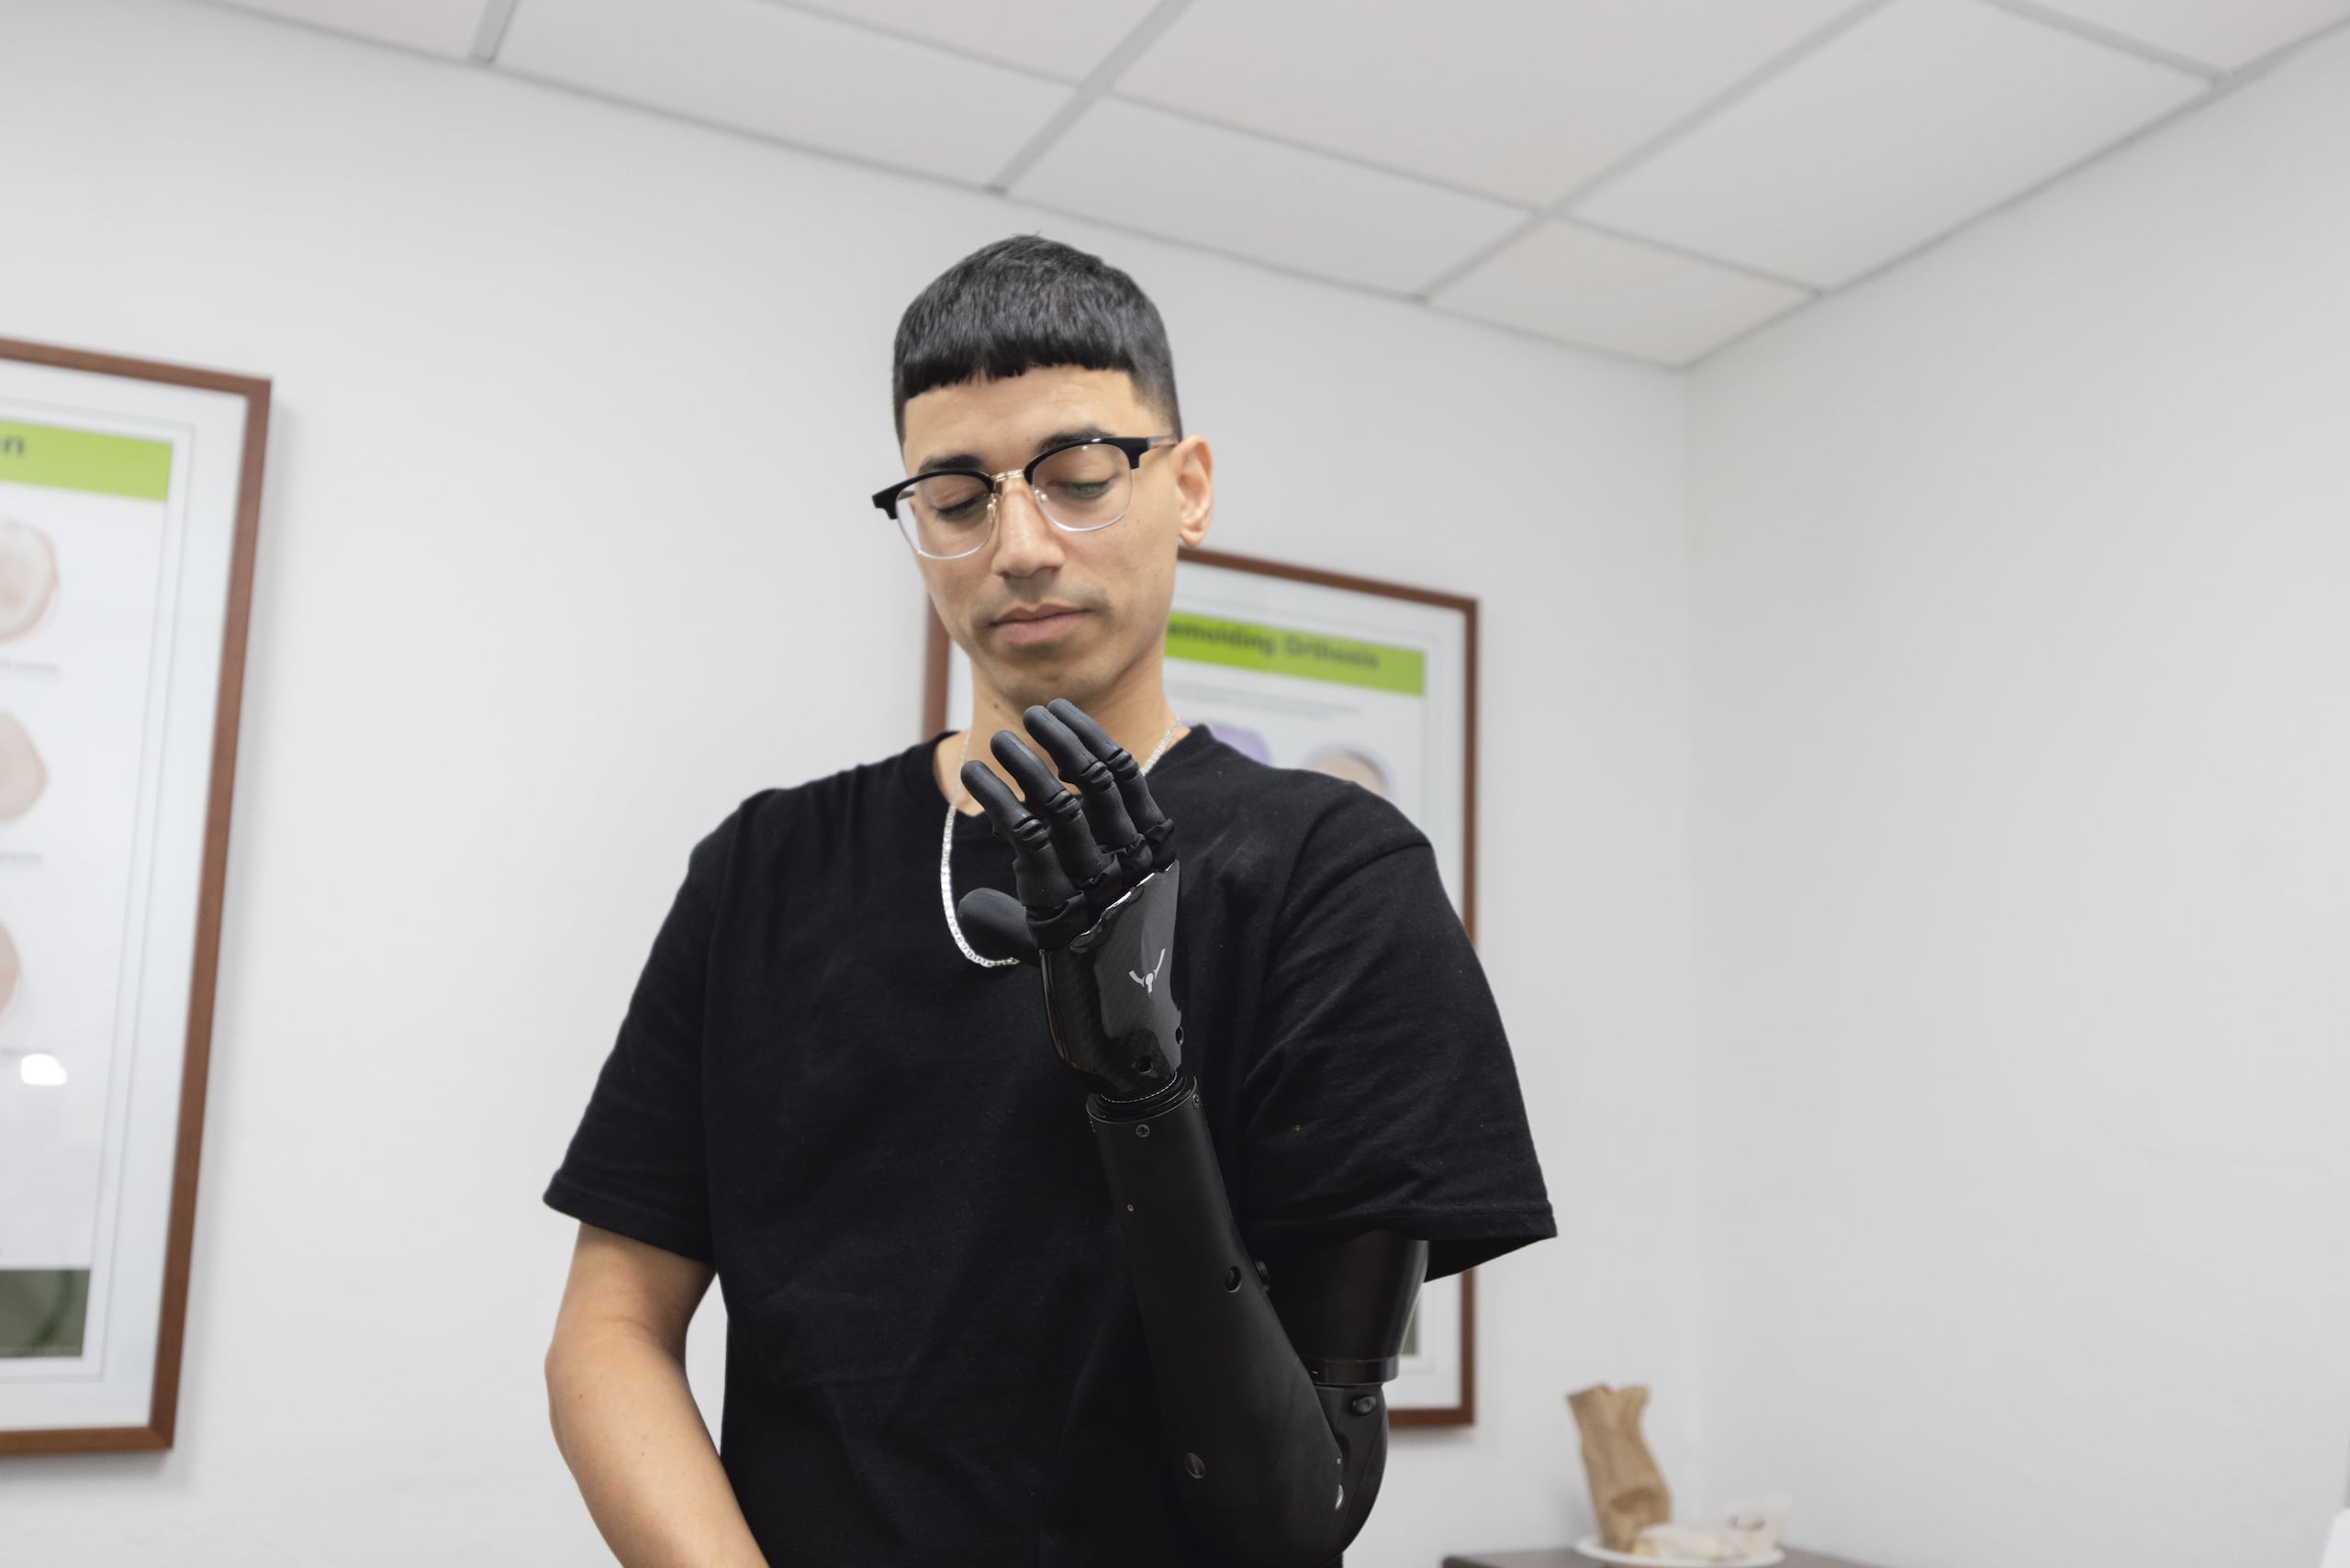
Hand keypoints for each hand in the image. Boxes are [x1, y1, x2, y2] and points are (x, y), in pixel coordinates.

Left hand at [959, 700, 1184, 1107]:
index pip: (1128, 777)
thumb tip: (982, 900)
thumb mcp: (1108, 918)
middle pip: (1096, 780)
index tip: (1060, 714)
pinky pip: (1027, 841)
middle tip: (1030, 715)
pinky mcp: (1060, 916)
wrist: (1126, 1044)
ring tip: (999, 743)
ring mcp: (1100, 892)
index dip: (1090, 738)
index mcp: (1158, 856)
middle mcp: (1134, 868)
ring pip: (1061, 806)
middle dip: (1061, 739)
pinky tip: (977, 782)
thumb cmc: (1112, 975)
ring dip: (1027, 764)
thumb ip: (1070, 886)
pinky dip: (998, 802)